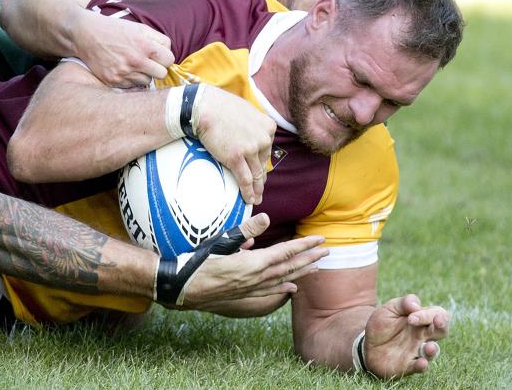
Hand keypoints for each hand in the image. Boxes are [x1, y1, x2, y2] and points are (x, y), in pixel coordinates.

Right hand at [73, 10, 174, 87]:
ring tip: (133, 65)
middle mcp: (135, 61)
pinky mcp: (113, 81)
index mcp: (144, 45)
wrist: (85, 34)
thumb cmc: (113, 29)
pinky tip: (123, 69)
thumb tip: (169, 54)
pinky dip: (130, 80)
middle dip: (157, 68)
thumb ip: (158, 39)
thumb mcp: (138, 27)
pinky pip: (132, 87)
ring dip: (143, 75)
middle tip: (148, 62)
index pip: (169, 60)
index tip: (159, 56)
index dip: (165, 58)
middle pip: (161, 74)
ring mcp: (124, 73)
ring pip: (147, 82)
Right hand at [164, 213, 327, 308]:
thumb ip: (245, 230)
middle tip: (327, 251)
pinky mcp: (244, 294)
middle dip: (309, 258)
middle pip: (290, 266)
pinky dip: (284, 288)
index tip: (320, 239)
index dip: (304, 245)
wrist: (184, 287)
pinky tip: (292, 288)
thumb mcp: (221, 241)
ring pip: (283, 279)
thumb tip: (266, 218)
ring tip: (317, 267)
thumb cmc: (199, 261)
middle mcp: (257, 278)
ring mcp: (252, 288)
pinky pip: (270, 291)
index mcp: (254, 263)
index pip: (286, 252)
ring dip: (301, 272)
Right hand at [194, 87, 277, 204]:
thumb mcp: (246, 111)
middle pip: (263, 164)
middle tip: (259, 190)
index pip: (266, 149)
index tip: (258, 171)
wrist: (204, 107)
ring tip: (255, 199)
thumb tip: (249, 131)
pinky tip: (248, 199)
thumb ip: (252, 123)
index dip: (261, 162)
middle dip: (261, 179)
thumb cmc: (220, 106)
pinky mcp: (236, 158)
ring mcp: (250, 149)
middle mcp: (263, 138)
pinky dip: (248, 192)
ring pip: (256, 174)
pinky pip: (245, 179)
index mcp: (268, 127)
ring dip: (256, 189)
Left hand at [363, 294, 449, 377]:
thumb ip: (404, 303)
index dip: (428, 314)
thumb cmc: (382, 324)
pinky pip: (419, 367)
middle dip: (442, 325)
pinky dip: (422, 366)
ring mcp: (417, 351)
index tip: (410, 318)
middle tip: (437, 321)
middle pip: (442, 331)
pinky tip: (422, 363)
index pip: (436, 314)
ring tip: (429, 347)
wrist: (366, 343)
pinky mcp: (408, 365)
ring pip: (433, 351)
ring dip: (433, 350)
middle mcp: (423, 336)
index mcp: (421, 320)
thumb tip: (417, 305)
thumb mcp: (390, 308)